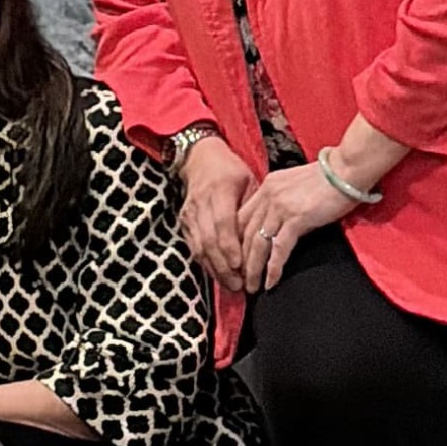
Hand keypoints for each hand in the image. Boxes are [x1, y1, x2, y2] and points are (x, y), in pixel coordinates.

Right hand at [178, 135, 253, 292]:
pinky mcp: (184, 222)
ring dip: (215, 269)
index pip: (222, 223)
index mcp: (218, 190)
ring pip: (199, 247)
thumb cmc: (231, 171)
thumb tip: (262, 237)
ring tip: (231, 286)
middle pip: (209, 240)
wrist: (200, 159)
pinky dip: (206, 263)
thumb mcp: (248, 181)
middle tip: (239, 285)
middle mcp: (200, 204)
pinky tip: (218, 275)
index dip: (230, 247)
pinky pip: (193, 247)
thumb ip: (252, 208)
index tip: (241, 266)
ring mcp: (189, 214)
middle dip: (224, 266)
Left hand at [235, 161, 353, 292]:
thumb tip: (278, 224)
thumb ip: (281, 201)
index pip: (241, 218)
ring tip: (251, 287)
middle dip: (239, 260)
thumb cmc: (329, 178)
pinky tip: (270, 282)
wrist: (347, 170)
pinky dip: (273, 268)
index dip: (235, 241)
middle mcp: (268, 197)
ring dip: (253, 269)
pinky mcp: (296, 219)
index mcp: (266, 187)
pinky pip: (279, 249)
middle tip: (238, 279)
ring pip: (258, 244)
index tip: (234, 259)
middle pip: (245, 234)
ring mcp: (280, 208)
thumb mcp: (294, 185)